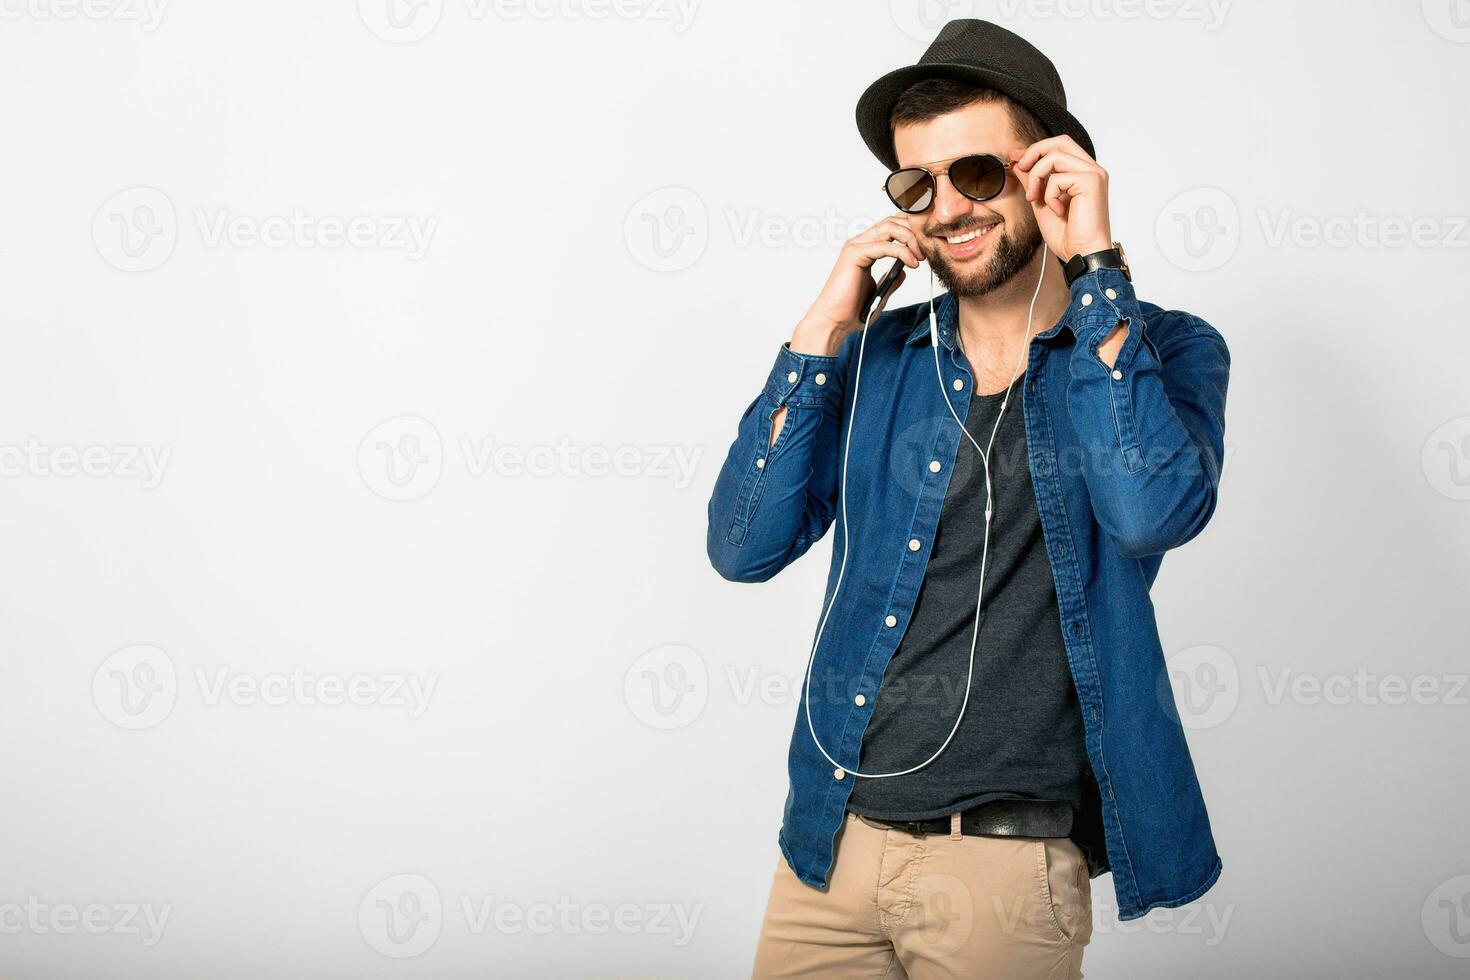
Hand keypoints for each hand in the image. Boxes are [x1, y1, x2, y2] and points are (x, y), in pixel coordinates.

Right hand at [790, 215, 922, 355]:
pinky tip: (912, 263)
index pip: (892, 226)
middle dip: (914, 231)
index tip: (926, 246)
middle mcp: (860, 243)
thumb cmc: (851, 310)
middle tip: (925, 250)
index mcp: (865, 249)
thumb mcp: (881, 291)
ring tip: (920, 256)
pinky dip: (903, 252)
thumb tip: (905, 268)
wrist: (835, 321)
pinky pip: (885, 245)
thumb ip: (892, 278)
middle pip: (893, 221)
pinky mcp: (855, 254)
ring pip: (890, 227)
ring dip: (910, 239)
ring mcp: (856, 246)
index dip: (911, 231)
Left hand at [1010, 136, 1112, 262]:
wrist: (1081, 254)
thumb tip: (1019, 162)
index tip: (1016, 158)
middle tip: (1019, 167)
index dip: (1036, 148)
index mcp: (1083, 171)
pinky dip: (1049, 194)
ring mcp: (1094, 174)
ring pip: (1055, 156)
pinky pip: (1058, 177)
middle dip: (1034, 152)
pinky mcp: (1091, 182)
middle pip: (1060, 142)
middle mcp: (1092, 169)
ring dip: (1036, 176)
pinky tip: (1057, 210)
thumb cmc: (1067, 234)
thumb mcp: (1041, 202)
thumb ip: (1033, 180)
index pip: (1060, 145)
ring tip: (1035, 198)